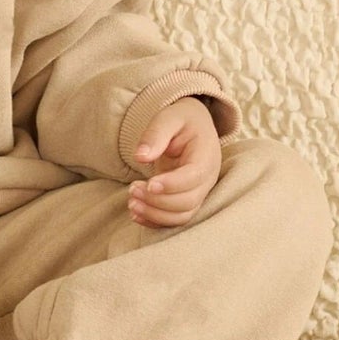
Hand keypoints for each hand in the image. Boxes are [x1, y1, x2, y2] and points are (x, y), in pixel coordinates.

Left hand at [128, 97, 220, 227]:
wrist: (193, 127)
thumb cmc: (180, 121)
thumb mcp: (168, 118)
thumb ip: (155, 134)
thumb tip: (140, 157)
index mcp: (206, 156)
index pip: (193, 177)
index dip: (171, 184)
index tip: (148, 183)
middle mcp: (207, 178)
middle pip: (187, 201)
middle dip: (157, 201)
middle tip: (132, 190)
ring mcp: (199, 192)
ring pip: (182, 215)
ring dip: (155, 214)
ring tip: (131, 203)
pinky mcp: (187, 199)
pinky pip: (175, 218)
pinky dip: (155, 221)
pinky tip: (135, 214)